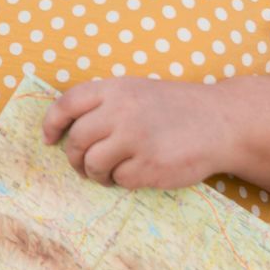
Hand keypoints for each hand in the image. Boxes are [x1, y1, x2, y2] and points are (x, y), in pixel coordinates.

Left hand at [40, 79, 228, 189]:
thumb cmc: (172, 108)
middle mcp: (121, 112)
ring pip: (92, 164)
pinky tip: (136, 172)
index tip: (48, 140)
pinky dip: (122, 180)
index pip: (66, 105)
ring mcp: (135, 139)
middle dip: (74, 157)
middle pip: (76, 141)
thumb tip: (62, 131)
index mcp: (114, 89)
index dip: (50, 124)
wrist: (221, 122)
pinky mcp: (149, 166)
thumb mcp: (134, 91)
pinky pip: (119, 179)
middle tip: (83, 165)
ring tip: (108, 172)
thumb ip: (102, 104)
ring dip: (95, 173)